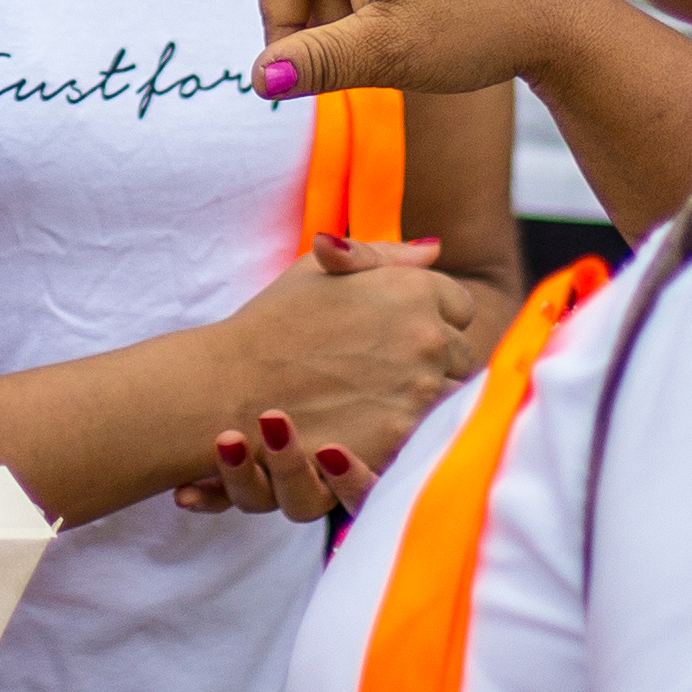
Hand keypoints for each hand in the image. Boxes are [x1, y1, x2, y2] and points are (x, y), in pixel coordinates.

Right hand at [165, 0, 592, 104]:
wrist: (554, 22)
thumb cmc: (477, 26)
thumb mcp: (387, 54)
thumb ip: (313, 62)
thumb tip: (256, 78)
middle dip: (290, 12)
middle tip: (319, 68)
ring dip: (322, 17)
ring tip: (369, 54)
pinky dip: (347, 10)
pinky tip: (381, 39)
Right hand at [199, 234, 486, 496]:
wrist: (229, 383)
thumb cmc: (271, 322)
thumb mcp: (321, 269)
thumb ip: (383, 256)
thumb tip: (433, 253)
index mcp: (413, 289)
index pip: (459, 307)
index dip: (430, 319)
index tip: (396, 334)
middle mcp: (426, 336)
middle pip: (461, 356)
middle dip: (432, 361)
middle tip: (383, 371)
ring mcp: (418, 390)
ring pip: (449, 399)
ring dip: (421, 400)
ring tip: (374, 401)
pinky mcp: (401, 437)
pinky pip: (427, 438)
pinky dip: (406, 435)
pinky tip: (372, 427)